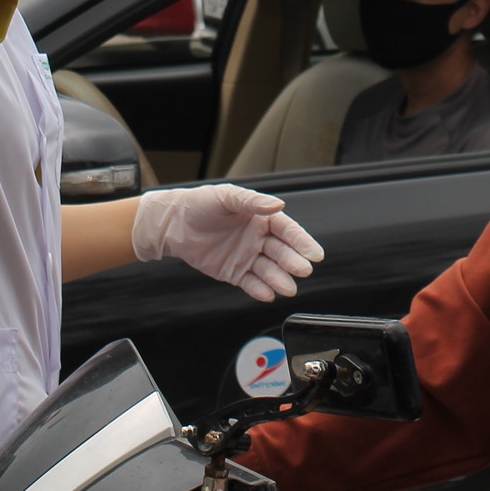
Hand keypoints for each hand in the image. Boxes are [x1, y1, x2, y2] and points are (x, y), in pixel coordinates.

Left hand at [131, 184, 324, 300]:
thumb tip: (278, 204)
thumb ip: (253, 202)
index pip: (287, 231)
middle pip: (281, 253)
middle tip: (303, 271)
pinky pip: (250, 283)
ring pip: (268, 270)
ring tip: (287, 288)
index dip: (302, 242)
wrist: (174, 224)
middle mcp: (258, 238)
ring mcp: (247, 257)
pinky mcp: (234, 273)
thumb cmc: (201, 204)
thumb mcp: (227, 196)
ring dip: (279, 279)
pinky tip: (267, 294)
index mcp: (261, 218)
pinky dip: (259, 290)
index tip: (315, 254)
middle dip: (293, 262)